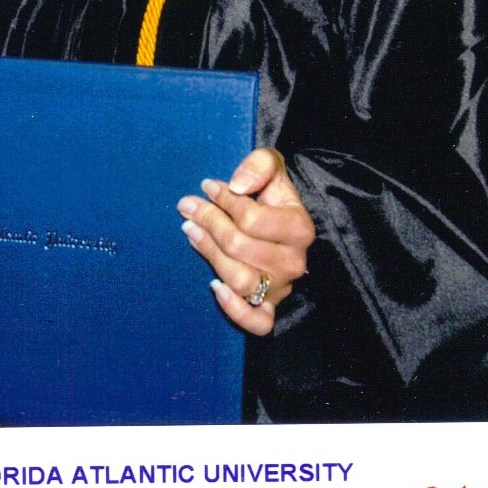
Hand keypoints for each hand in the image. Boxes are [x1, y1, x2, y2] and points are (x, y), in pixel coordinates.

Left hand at [177, 148, 314, 335]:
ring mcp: (281, 288)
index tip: (206, 186)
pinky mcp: (269, 308)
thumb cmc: (270, 193)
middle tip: (187, 206)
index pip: (251, 218)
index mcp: (299, 228)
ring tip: (190, 231)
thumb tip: (237, 186)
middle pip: (239, 246)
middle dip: (208, 222)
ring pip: (238, 278)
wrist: (279, 220)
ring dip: (208, 253)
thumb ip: (259, 166)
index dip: (223, 201)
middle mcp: (294, 262)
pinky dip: (235, 310)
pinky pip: (257, 322)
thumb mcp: (271, 166)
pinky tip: (213, 288)